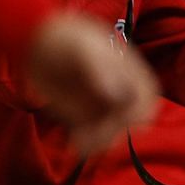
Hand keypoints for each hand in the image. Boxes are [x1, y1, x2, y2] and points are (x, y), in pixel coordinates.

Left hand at [24, 12, 159, 153]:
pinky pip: (90, 137)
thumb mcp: (84, 48)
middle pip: (131, 121)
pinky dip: (86, 144)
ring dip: (101, 141)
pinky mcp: (80, 118)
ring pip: (111, 133)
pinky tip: (75, 141)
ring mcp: (100, 106)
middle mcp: (118, 92)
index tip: (123, 115)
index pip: (147, 98)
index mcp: (128, 73)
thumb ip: (101, 68)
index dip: (139, 111)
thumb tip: (117, 94)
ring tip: (81, 138)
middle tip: (96, 129)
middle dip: (117, 129)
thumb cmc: (67, 39)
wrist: (38, 43)